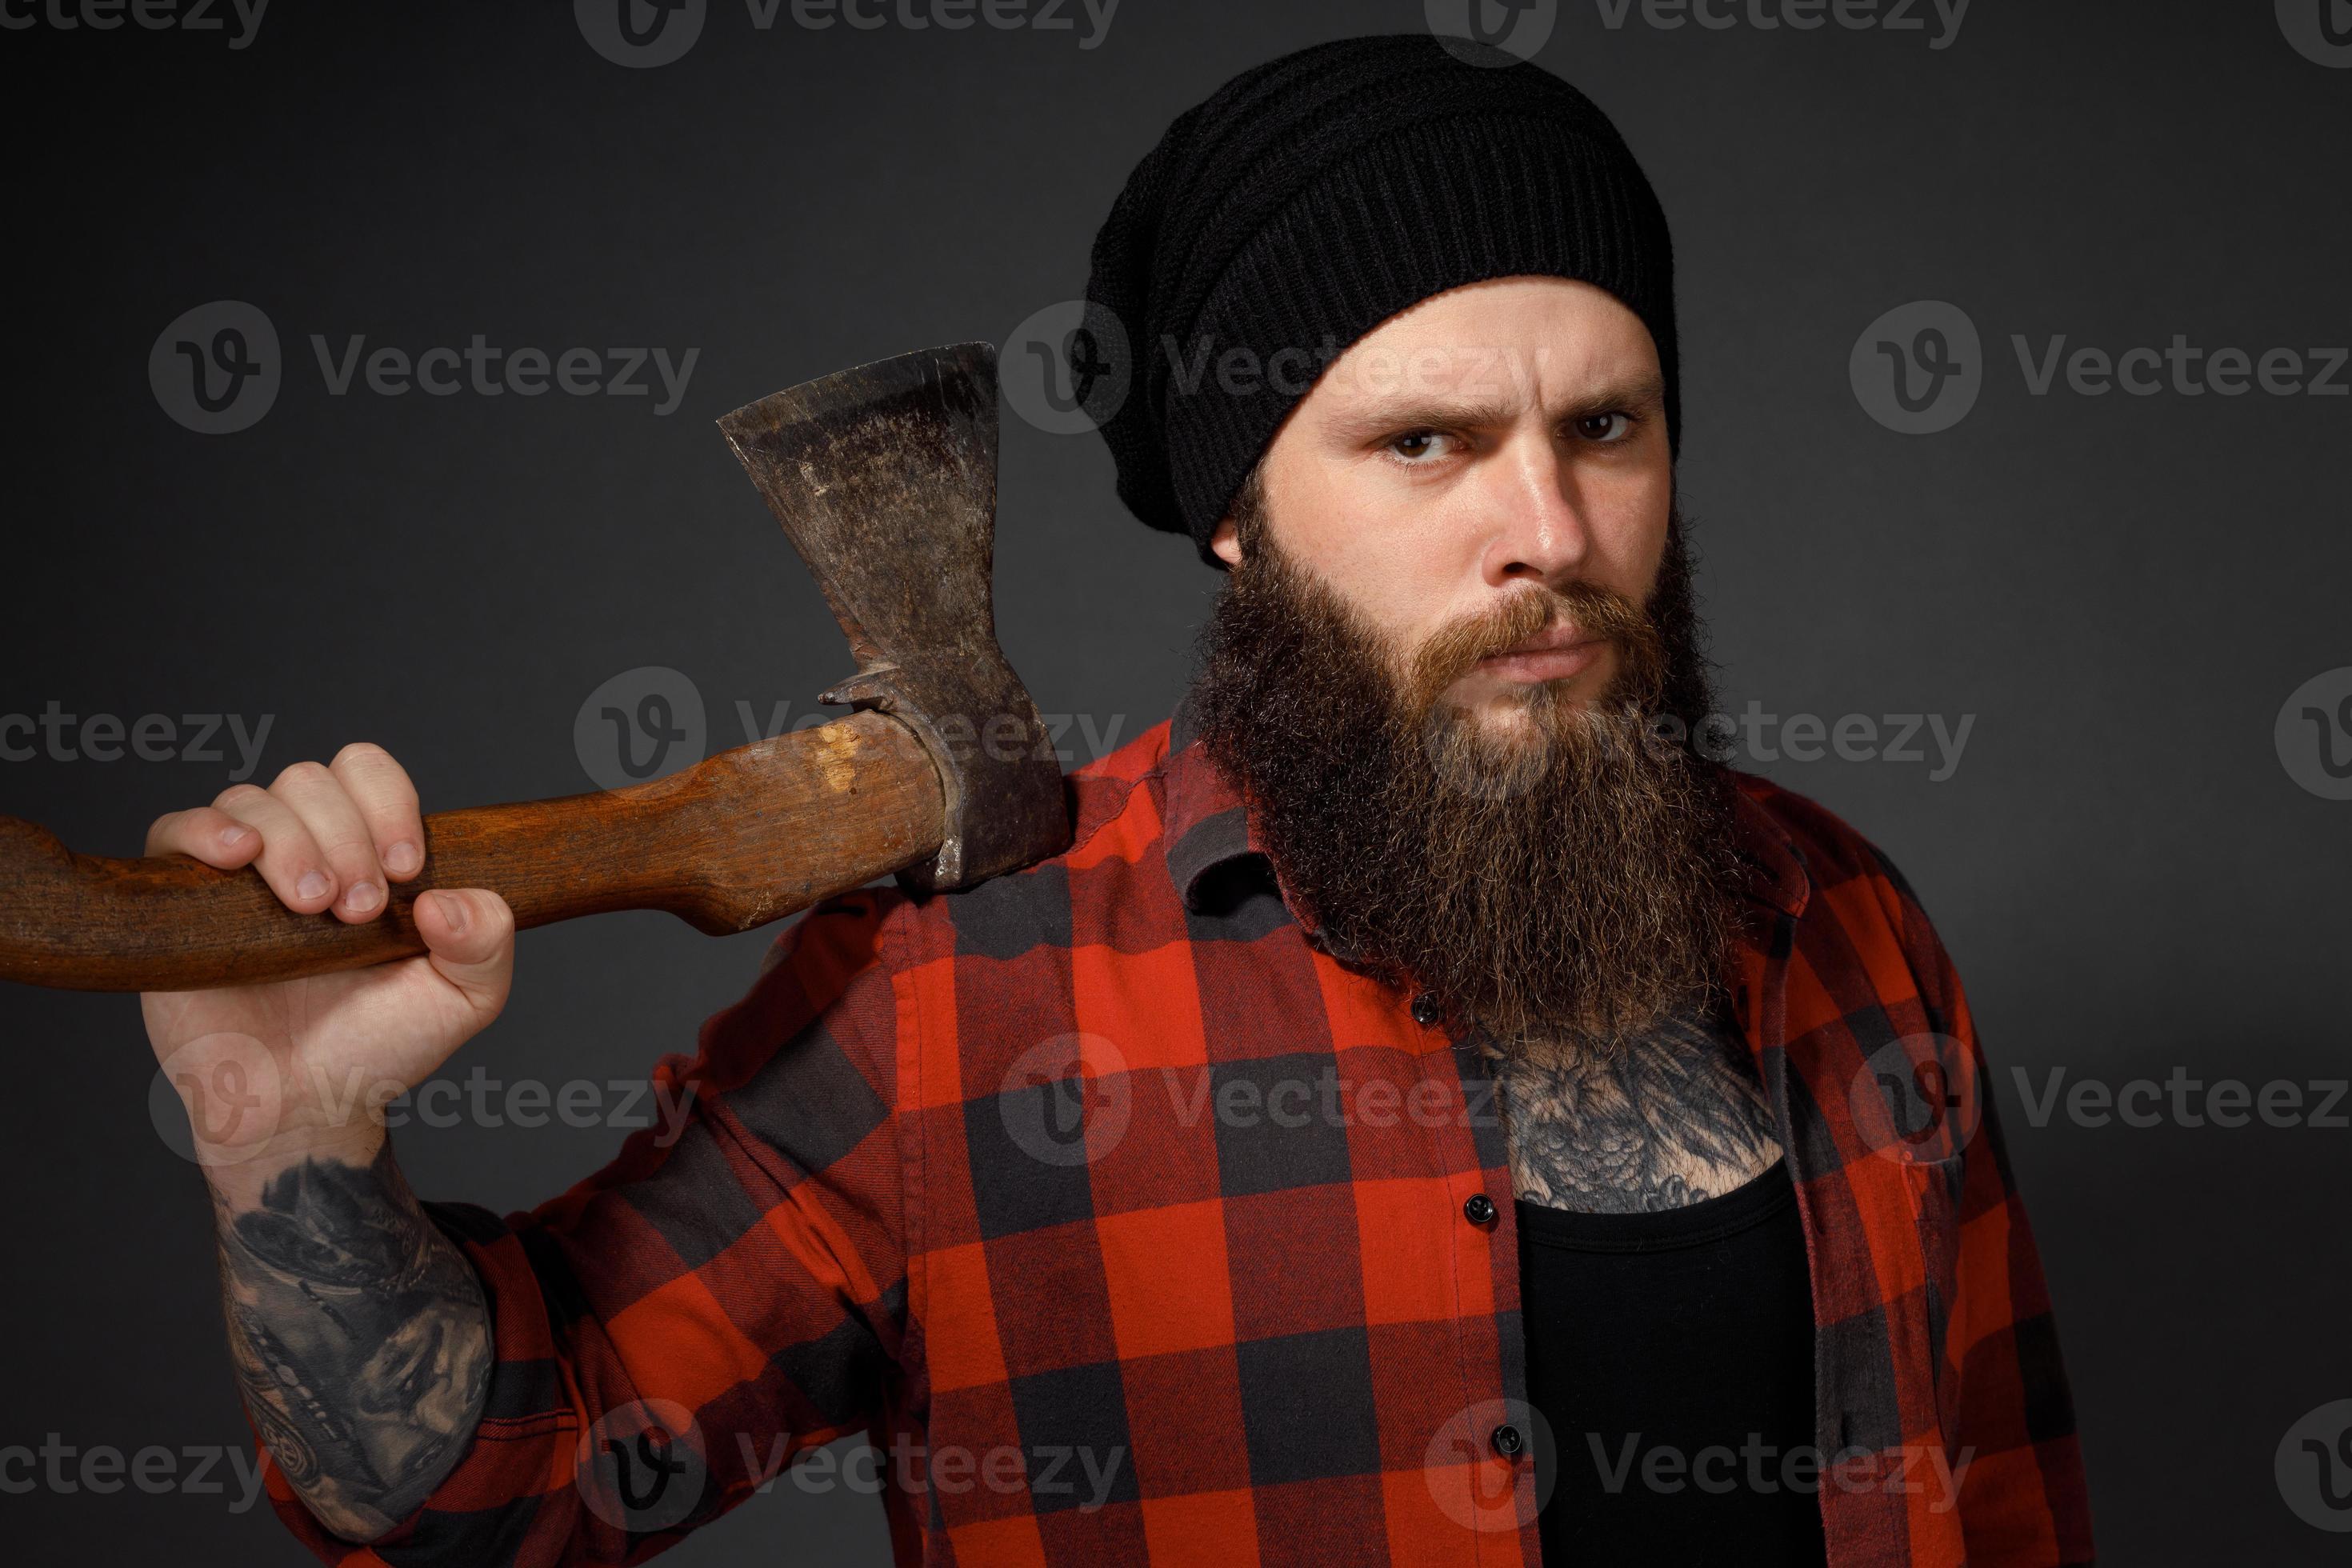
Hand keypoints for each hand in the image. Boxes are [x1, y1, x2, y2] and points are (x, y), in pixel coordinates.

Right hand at [139, 744, 514, 1170]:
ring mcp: (239, 872)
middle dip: (345, 837)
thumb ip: (487, 940)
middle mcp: (303, 847)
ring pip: (253, 801)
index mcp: (367, 850)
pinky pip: (175, 829)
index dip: (388, 804)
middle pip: (312, 780)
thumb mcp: (465, 997)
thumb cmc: (380, 1043)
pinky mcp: (181, 899)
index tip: (405, 870)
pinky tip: (237, 857)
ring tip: (312, 910)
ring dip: (291, 845)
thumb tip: (446, 901)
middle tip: (358, 911)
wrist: (307, 1105)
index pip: (369, 774)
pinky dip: (206, 830)